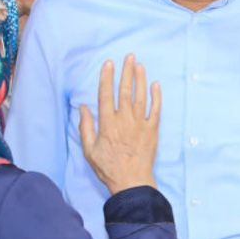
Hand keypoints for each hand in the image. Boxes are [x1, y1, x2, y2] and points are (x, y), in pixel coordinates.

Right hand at [79, 54, 161, 194]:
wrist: (132, 182)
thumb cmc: (108, 168)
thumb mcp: (89, 150)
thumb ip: (86, 127)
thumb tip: (83, 108)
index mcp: (108, 124)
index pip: (106, 95)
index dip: (107, 78)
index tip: (108, 64)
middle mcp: (124, 120)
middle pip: (125, 91)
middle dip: (126, 72)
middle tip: (129, 56)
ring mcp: (140, 124)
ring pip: (140, 97)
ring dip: (140, 79)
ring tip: (139, 65)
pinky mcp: (152, 131)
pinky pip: (156, 110)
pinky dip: (156, 97)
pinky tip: (156, 85)